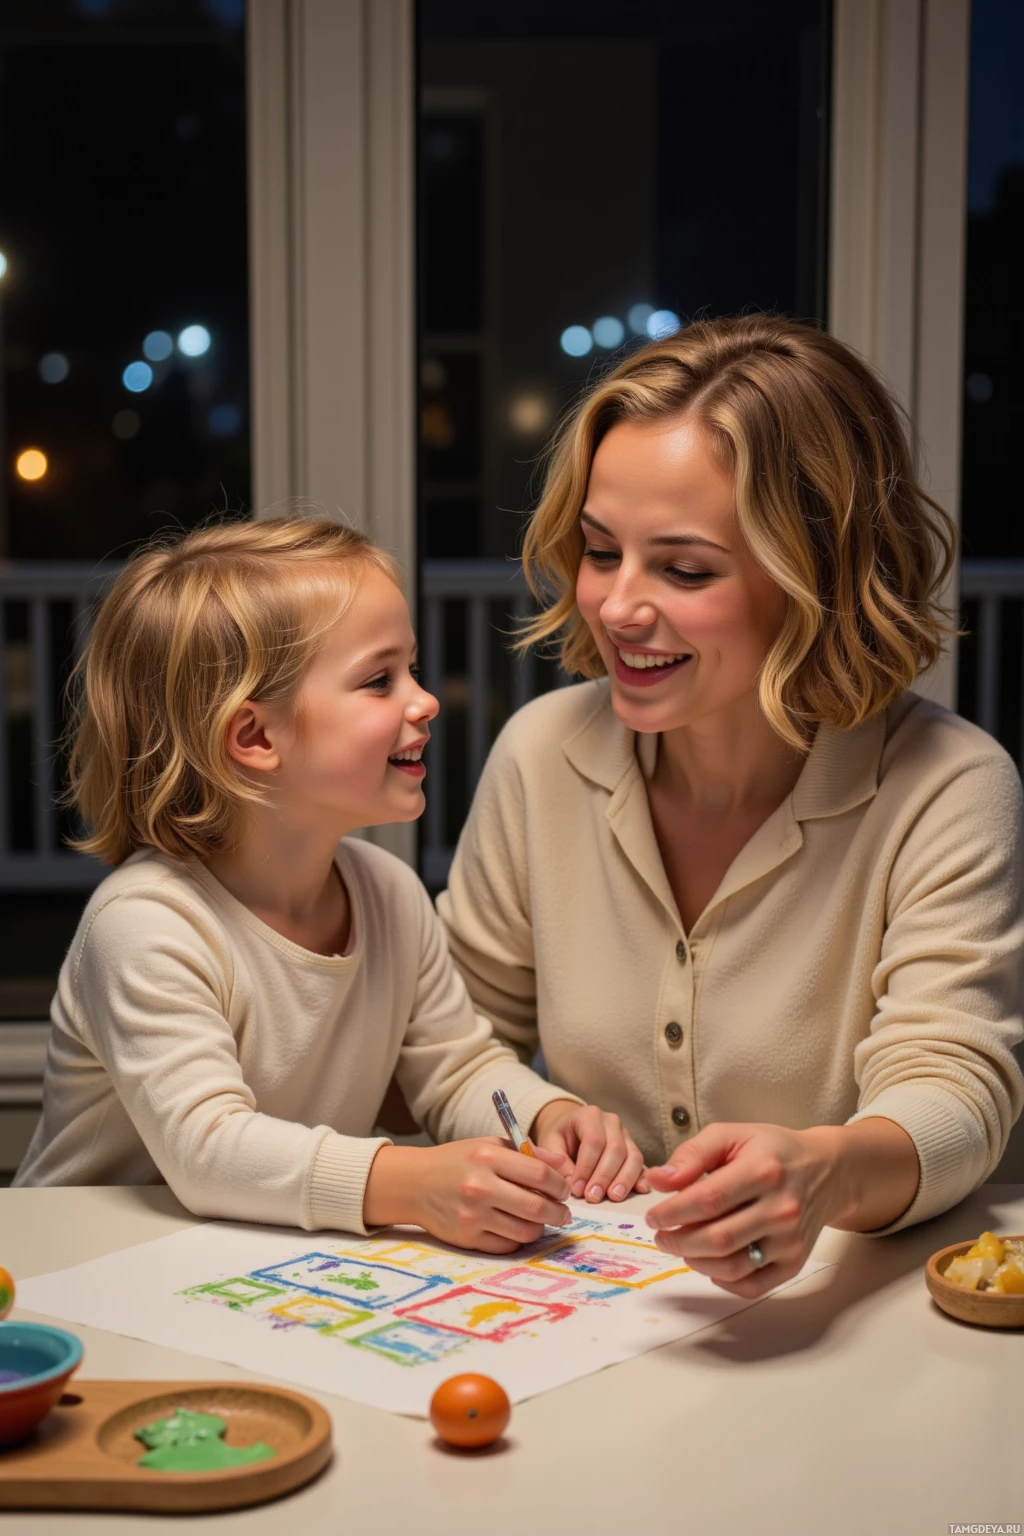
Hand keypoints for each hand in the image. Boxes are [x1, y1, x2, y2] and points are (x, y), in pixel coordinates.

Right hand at [364, 1138, 572, 1253]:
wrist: (415, 1184)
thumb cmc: (458, 1161)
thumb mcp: (490, 1145)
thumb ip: (528, 1153)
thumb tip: (563, 1167)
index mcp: (488, 1157)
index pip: (539, 1175)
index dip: (559, 1185)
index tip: (564, 1190)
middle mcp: (480, 1187)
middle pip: (537, 1207)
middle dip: (559, 1213)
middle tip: (563, 1213)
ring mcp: (472, 1216)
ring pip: (525, 1231)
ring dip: (541, 1228)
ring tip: (541, 1220)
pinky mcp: (467, 1238)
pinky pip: (507, 1245)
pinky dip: (518, 1239)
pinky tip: (518, 1229)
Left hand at [531, 1100, 648, 1202]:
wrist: (571, 1129)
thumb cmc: (560, 1137)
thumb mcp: (550, 1144)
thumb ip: (557, 1161)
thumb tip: (570, 1184)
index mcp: (589, 1115)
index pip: (593, 1140)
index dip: (586, 1167)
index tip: (577, 1189)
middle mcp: (612, 1122)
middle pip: (615, 1149)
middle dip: (604, 1176)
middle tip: (593, 1197)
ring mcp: (626, 1135)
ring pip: (633, 1156)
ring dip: (624, 1179)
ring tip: (613, 1197)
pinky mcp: (633, 1150)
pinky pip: (641, 1164)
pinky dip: (641, 1177)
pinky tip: (640, 1190)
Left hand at [644, 1122, 842, 1296]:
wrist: (826, 1170)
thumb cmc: (773, 1150)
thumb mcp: (733, 1135)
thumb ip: (693, 1154)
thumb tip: (658, 1180)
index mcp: (764, 1170)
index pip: (709, 1199)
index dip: (673, 1211)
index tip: (653, 1216)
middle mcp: (782, 1208)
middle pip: (718, 1238)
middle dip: (678, 1241)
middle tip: (661, 1235)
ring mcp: (791, 1240)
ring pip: (732, 1266)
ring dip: (695, 1261)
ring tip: (681, 1247)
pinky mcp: (796, 1261)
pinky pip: (753, 1286)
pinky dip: (724, 1282)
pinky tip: (709, 1265)